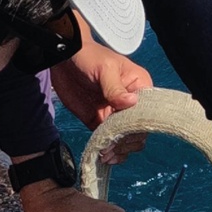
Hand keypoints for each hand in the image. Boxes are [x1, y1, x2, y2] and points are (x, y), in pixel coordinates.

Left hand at [50, 26, 151, 158]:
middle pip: (139, 130)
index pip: (147, 112)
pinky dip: (108, 150)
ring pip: (125, 139)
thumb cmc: (89, 56)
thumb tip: (131, 102)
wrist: (63, 58)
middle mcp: (131, 104)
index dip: (139, 126)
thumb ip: (115, 88)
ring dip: (119, 150)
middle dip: (127, 142)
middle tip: (112, 147)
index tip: (125, 134)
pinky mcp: (99, 121)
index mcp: (140, 87)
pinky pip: (109, 140)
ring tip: (107, 154)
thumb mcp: (105, 69)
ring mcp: (115, 114)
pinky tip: (103, 155)